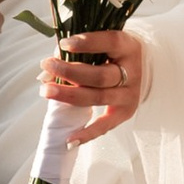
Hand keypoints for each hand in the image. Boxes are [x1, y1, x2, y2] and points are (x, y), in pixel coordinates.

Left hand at [44, 28, 151, 146]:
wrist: (138, 68)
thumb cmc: (110, 53)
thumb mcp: (100, 44)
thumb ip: (76, 51)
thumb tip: (48, 70)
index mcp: (128, 47)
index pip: (110, 42)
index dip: (88, 43)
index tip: (64, 44)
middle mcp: (132, 72)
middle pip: (101, 75)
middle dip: (70, 72)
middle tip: (47, 65)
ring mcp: (129, 94)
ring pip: (98, 97)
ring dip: (69, 95)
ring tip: (45, 90)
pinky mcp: (124, 112)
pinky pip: (105, 125)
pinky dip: (87, 133)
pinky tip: (69, 140)